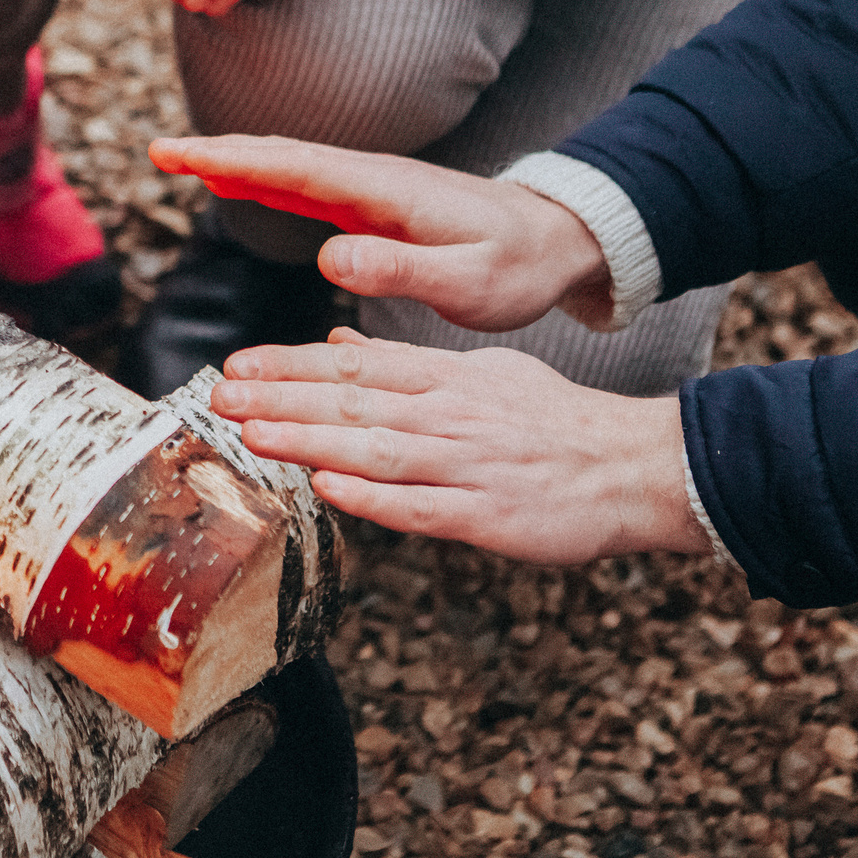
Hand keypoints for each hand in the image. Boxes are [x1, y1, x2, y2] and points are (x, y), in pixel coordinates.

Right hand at [148, 134, 610, 329]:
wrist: (558, 241)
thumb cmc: (517, 266)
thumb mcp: (468, 281)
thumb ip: (402, 268)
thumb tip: (331, 255)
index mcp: (385, 191)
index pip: (294, 167)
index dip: (232, 160)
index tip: (179, 155)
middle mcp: (371, 179)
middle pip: (280, 157)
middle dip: (216, 152)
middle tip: (156, 151)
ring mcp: (370, 190)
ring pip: (288, 169)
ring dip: (232, 162)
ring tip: (177, 162)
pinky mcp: (373, 206)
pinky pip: (306, 188)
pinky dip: (262, 180)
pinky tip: (234, 184)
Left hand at [209, 330, 707, 564]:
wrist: (636, 465)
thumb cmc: (553, 419)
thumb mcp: (480, 371)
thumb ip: (406, 361)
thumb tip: (340, 344)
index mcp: (446, 378)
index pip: (354, 365)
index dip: (290, 364)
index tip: (238, 365)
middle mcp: (449, 416)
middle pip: (352, 404)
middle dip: (280, 400)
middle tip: (221, 395)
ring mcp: (467, 465)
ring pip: (376, 450)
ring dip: (310, 443)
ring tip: (253, 435)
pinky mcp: (488, 514)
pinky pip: (422, 507)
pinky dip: (374, 499)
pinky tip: (329, 490)